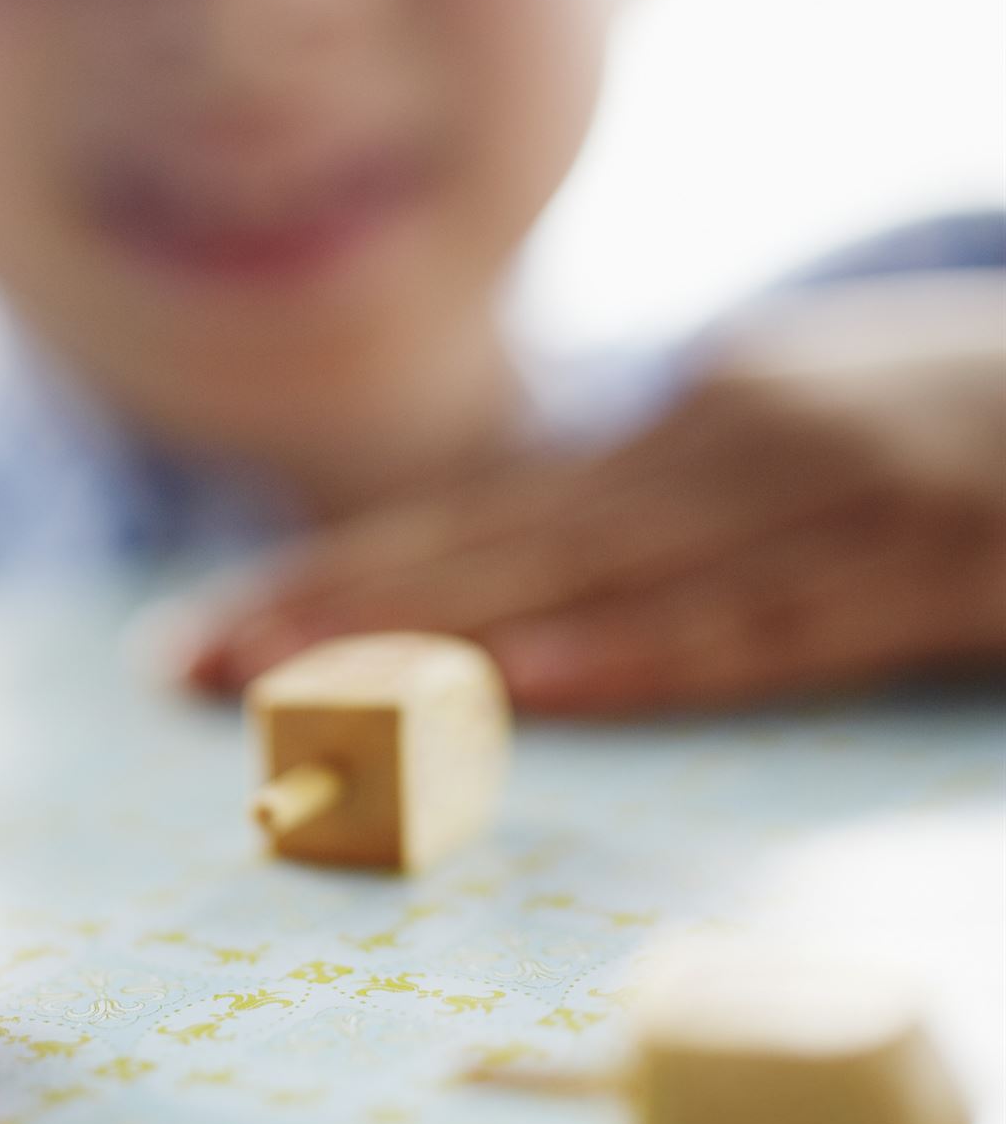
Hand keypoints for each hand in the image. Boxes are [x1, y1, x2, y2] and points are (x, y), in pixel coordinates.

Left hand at [175, 274, 1005, 713]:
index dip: (328, 578)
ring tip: (296, 692)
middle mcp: (718, 447)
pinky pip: (764, 623)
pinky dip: (645, 654)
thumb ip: (638, 509)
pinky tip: (535, 688)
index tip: (203, 636)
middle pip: (493, 546)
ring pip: (595, 580)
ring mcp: (819, 495)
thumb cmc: (936, 430)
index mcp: (672, 432)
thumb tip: (495, 586)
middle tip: (192, 668)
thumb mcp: (767, 446)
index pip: (468, 517)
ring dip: (437, 639)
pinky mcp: (924, 566)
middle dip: (331, 614)